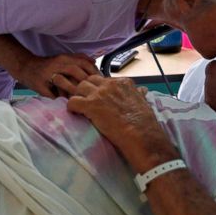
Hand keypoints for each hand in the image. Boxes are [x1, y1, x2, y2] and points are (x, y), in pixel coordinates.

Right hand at [16, 53, 98, 97]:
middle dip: (85, 82)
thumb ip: (78, 59)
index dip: (94, 72)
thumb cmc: (47, 66)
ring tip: (81, 99)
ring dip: (72, 90)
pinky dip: (60, 98)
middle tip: (94, 92)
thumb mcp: (63, 59)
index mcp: (64, 58)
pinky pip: (52, 93)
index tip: (102, 81)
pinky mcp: (40, 84)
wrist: (26, 67)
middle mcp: (57, 64)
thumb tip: (94, 63)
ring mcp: (47, 74)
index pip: (83, 62)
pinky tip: (67, 104)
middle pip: (74, 70)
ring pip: (62, 81)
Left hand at [59, 75, 177, 171]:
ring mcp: (100, 93)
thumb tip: (142, 91)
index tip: (99, 98)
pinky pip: (73, 101)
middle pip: (89, 80)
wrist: (140, 135)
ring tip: (80, 108)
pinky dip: (71, 107)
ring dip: (78, 97)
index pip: (104, 79)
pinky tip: (75, 113)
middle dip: (86, 90)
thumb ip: (139, 94)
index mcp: (123, 83)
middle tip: (86, 102)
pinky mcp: (91, 105)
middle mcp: (110, 84)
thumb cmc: (144, 122)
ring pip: (79, 87)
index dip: (99, 89)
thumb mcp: (143, 102)